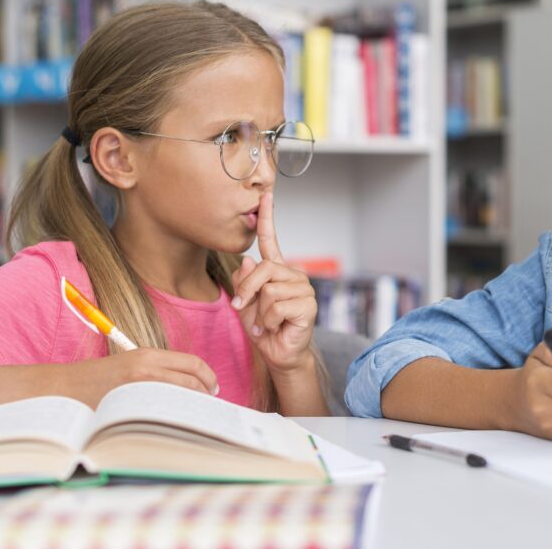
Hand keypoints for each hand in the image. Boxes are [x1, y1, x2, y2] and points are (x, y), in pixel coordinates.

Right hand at [70, 348, 218, 406]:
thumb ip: (156, 370)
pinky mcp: (130, 408)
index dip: (208, 376)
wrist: (63, 388)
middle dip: (205, 393)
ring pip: (181, 397)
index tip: (212, 387)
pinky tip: (175, 424)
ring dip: (193, 406)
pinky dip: (174, 418)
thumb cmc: (96, 379)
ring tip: (195, 415)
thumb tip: (189, 385)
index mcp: (147, 354)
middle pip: (192, 381)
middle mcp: (146, 368)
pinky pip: (163, 414)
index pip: (192, 363)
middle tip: (209, 404)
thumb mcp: (128, 364)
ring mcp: (139, 389)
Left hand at [230, 191, 317, 374]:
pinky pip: (277, 305)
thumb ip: (243, 283)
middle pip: (262, 269)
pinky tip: (275, 327)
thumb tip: (247, 262)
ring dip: (259, 312)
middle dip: (246, 290)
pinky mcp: (308, 305)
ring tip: (266, 323)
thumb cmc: (264, 329)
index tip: (266, 196)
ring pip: (268, 290)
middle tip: (242, 307)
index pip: (272, 241)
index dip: (268, 218)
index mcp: (277, 271)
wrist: (279, 354)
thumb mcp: (245, 304)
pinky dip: (268, 320)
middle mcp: (293, 275)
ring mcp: (303, 289)